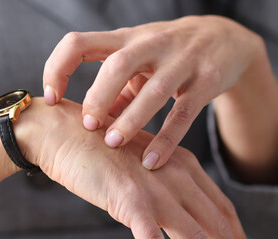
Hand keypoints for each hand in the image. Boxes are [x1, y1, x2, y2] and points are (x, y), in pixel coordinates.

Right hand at [25, 98, 245, 238]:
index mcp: (184, 165)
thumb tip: (179, 214)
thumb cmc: (98, 149)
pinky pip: (153, 238)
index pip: (223, 208)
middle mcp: (178, 176)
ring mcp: (156, 188)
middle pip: (217, 223)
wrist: (62, 131)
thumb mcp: (143, 164)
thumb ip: (164, 185)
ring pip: (195, 235)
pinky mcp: (131, 199)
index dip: (236, 233)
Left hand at [42, 15, 267, 170]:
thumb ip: (116, 91)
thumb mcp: (140, 62)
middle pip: (118, 65)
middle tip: (89, 127)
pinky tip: (151, 162)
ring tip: (113, 144)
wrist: (226, 38)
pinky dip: (166, 140)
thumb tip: (90, 124)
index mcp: (126, 39)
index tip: (51, 98)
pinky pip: (184, 113)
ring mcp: (182, 60)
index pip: (79, 43)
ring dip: (130, 121)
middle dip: (98, 97)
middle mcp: (152, 44)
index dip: (58, 68)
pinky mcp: (207, 80)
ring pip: (153, 90)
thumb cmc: (168, 54)